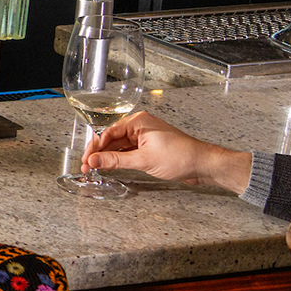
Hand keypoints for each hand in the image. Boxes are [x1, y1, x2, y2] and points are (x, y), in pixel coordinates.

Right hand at [83, 111, 251, 193]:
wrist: (203, 165)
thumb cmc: (181, 156)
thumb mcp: (144, 160)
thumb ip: (116, 161)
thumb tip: (94, 161)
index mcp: (138, 122)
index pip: (107, 133)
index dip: (94, 148)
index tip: (86, 160)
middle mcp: (140, 126)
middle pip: (111, 139)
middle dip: (98, 153)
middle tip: (87, 166)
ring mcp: (145, 137)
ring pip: (119, 146)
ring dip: (107, 157)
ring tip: (95, 169)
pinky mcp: (149, 147)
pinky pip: (128, 152)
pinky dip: (119, 159)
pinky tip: (110, 167)